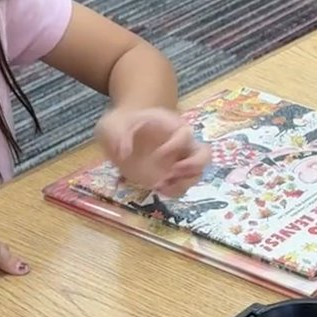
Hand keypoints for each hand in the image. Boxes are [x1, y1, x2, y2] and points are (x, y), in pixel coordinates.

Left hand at [95, 106, 209, 197]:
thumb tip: (123, 154)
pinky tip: (157, 189)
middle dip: (193, 166)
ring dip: (183, 183)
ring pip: (197, 174)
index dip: (175, 146)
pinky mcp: (171, 175)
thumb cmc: (119, 125)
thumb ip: (117, 135)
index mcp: (170, 124)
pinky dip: (174, 191)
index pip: (185, 133)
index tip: (157, 155)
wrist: (120, 132)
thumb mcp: (111, 125)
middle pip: (204, 154)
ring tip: (160, 185)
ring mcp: (177, 160)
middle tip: (172, 172)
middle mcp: (180, 142)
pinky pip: (182, 186)